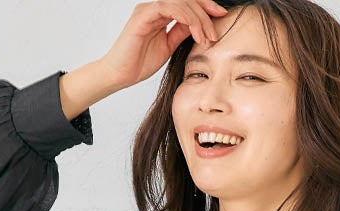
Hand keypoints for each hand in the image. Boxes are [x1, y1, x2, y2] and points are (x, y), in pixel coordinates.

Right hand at [101, 0, 228, 89]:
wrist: (119, 75)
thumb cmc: (138, 63)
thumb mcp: (168, 47)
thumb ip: (180, 33)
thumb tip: (198, 26)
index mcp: (160, 14)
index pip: (186, 3)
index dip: (205, 7)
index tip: (221, 16)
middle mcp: (154, 8)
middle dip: (205, 11)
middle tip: (216, 30)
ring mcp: (148, 10)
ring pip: (180, 2)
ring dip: (198, 18)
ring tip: (207, 37)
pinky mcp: (143, 16)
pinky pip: (168, 8)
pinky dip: (186, 17)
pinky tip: (195, 32)